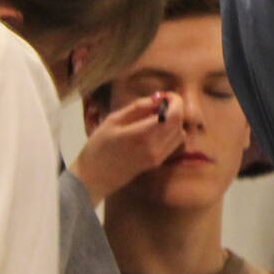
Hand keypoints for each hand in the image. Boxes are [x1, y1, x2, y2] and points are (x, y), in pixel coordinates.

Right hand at [71, 93, 186, 204]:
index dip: (175, 100)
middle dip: (174, 108)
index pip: (174, 114)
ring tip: (155, 116)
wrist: (93, 178)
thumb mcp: (113, 120)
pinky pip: (174, 144)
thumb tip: (158, 97)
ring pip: (180, 133)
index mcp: (143, 135)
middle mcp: (155, 147)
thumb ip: (137, 107)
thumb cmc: (98, 147)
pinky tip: (155, 129)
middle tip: (159, 102)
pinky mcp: (157, 163)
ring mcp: (158, 158)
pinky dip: (171, 132)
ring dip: (174, 120)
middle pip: (179, 122)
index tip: (164, 95)